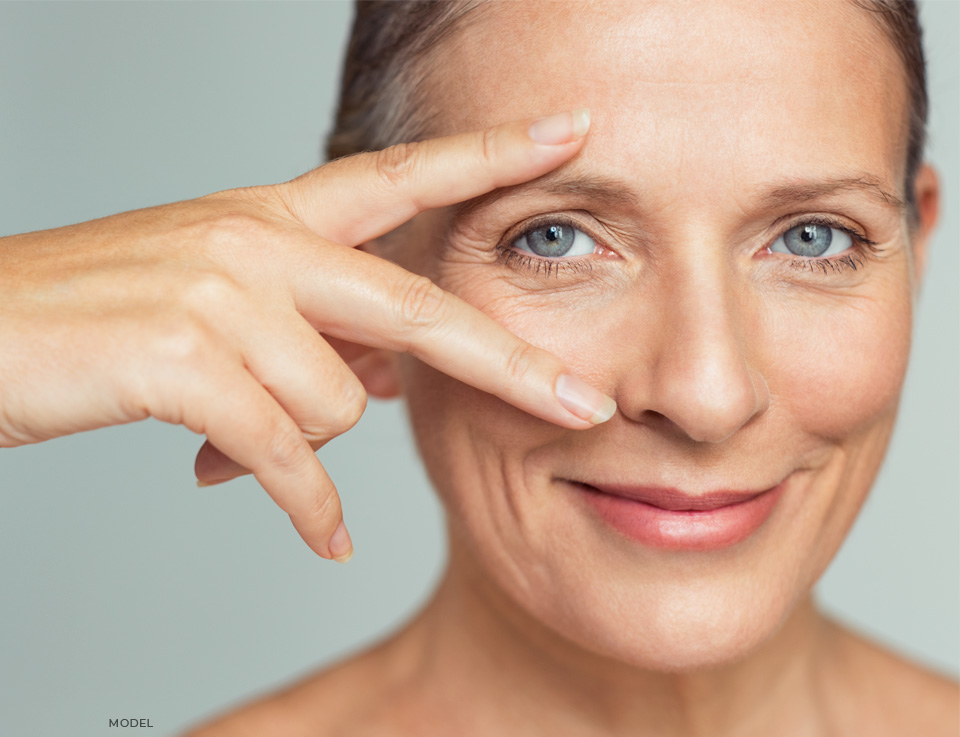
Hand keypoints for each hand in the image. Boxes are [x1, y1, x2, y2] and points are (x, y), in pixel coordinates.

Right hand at [0, 108, 613, 560]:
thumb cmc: (105, 317)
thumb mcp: (221, 296)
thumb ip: (315, 327)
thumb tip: (389, 380)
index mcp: (271, 212)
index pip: (400, 176)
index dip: (488, 154)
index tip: (570, 131)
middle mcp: (258, 239)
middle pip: (417, 308)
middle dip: (507, 366)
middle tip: (583, 407)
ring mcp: (222, 294)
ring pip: (336, 403)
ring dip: (303, 441)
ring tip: (240, 440)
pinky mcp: (185, 360)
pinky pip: (290, 457)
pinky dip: (307, 508)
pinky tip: (321, 536)